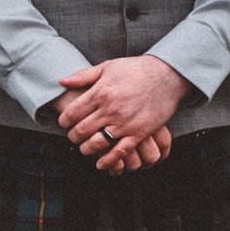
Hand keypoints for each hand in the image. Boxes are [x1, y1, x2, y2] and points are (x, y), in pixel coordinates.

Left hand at [56, 55, 188, 172]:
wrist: (168, 74)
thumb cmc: (136, 70)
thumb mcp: (108, 67)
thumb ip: (84, 76)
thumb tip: (61, 81)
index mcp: (101, 92)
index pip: (72, 114)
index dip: (64, 121)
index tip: (65, 123)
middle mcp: (111, 109)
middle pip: (81, 131)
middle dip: (73, 136)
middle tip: (74, 136)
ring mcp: (125, 122)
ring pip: (96, 144)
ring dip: (86, 149)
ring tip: (85, 147)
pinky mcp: (138, 133)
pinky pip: (119, 152)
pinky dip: (107, 161)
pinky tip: (100, 163)